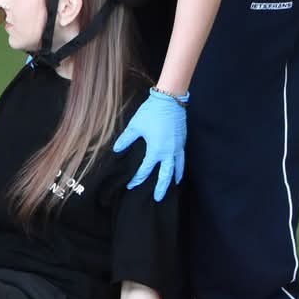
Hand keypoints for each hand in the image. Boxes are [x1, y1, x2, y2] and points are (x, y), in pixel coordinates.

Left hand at [113, 87, 185, 201]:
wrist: (170, 100)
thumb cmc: (151, 112)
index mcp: (156, 150)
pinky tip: (178, 169)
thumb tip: (116, 150)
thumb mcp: (135, 126)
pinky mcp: (182, 141)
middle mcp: (169, 152)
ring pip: (178, 168)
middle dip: (161, 188)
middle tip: (157, 198)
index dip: (138, 179)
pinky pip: (182, 158)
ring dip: (174, 178)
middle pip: (166, 175)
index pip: (145, 170)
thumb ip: (126, 139)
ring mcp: (178, 147)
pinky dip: (181, 167)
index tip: (131, 185)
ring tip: (172, 186)